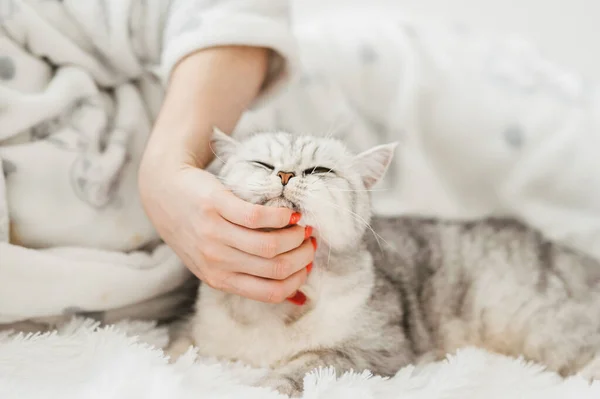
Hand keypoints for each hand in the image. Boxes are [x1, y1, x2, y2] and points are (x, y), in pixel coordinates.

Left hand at [139, 165, 314, 302]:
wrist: (163, 192)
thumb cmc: (195, 228)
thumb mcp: (215, 262)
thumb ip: (251, 279)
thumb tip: (298, 299)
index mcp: (218, 279)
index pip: (271, 292)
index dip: (298, 279)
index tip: (308, 264)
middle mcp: (215, 261)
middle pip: (276, 268)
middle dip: (303, 257)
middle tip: (310, 242)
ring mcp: (214, 234)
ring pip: (270, 245)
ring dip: (296, 236)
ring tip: (302, 226)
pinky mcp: (215, 206)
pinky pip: (257, 217)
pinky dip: (281, 215)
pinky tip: (288, 212)